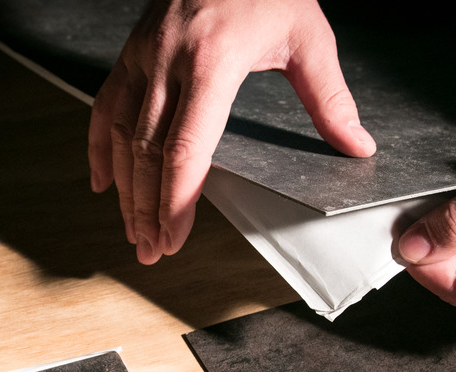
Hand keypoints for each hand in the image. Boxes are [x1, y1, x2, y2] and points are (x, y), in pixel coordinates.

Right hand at [89, 0, 375, 263]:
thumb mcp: (308, 35)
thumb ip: (329, 96)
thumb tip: (356, 147)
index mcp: (213, 62)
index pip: (187, 147)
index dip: (175, 200)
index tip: (172, 238)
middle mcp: (168, 61)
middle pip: (147, 152)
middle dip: (147, 208)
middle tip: (150, 251)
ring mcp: (143, 56)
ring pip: (121, 135)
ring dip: (124, 189)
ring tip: (133, 230)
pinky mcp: (132, 52)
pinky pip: (105, 106)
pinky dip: (99, 147)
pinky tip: (101, 181)